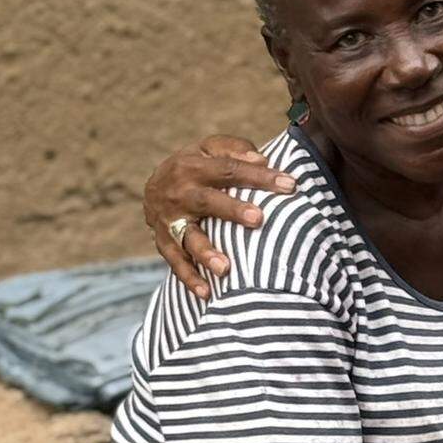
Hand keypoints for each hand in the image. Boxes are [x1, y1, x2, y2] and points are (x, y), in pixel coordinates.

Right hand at [142, 134, 295, 299]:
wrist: (152, 185)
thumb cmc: (196, 166)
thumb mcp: (209, 148)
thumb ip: (235, 149)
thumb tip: (263, 159)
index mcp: (193, 165)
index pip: (229, 169)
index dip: (259, 176)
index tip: (290, 185)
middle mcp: (179, 192)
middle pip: (207, 201)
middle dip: (232, 210)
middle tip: (257, 219)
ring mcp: (169, 220)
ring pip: (187, 237)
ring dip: (206, 253)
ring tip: (226, 269)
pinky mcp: (163, 242)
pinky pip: (175, 262)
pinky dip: (189, 278)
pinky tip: (207, 293)